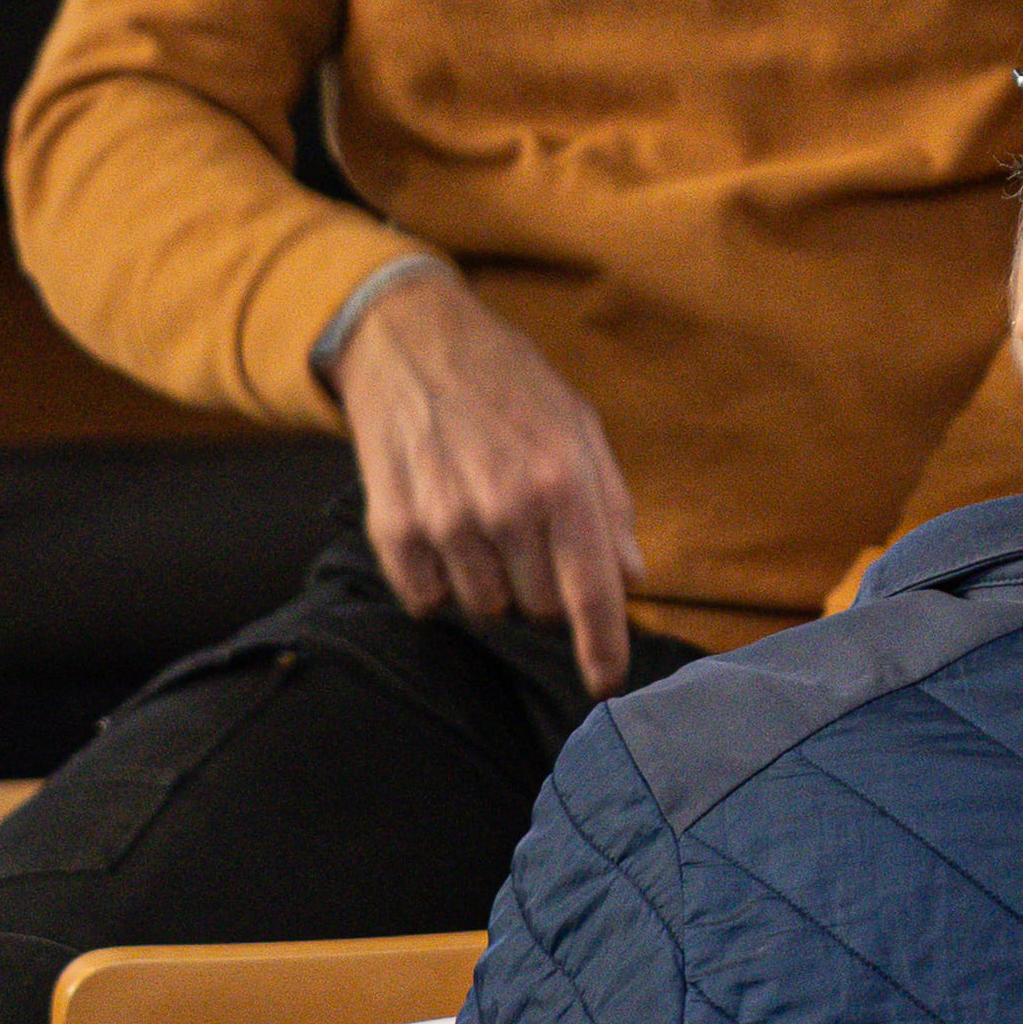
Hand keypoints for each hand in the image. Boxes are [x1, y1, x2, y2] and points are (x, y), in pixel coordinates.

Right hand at [326, 265, 643, 692]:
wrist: (410, 340)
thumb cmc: (507, 383)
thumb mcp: (578, 426)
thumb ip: (611, 505)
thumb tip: (631, 579)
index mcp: (562, 480)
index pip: (592, 592)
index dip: (604, 649)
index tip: (608, 683)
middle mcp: (505, 507)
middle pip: (538, 610)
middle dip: (543, 586)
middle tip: (528, 532)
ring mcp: (444, 521)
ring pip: (484, 607)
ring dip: (490, 580)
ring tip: (481, 518)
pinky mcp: (392, 529)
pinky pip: (427, 599)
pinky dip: (438, 579)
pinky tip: (441, 528)